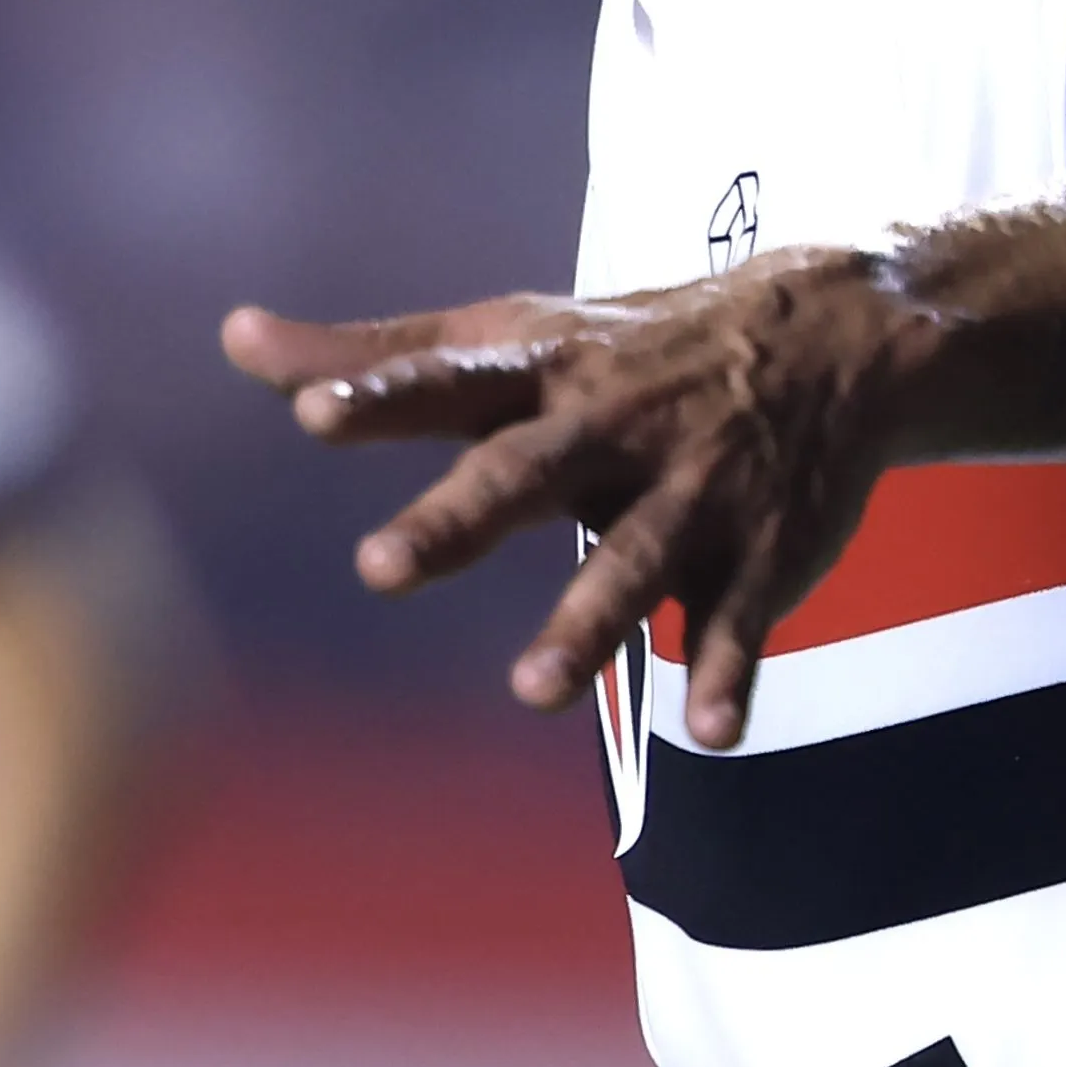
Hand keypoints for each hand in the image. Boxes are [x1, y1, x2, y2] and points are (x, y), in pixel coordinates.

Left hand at [221, 250, 935, 750]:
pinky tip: (710, 732)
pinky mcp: (760, 554)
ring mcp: (691, 492)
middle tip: (379, 568)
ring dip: (588, 626)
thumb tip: (235, 336)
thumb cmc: (623, 348)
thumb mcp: (509, 334)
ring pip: (634, 563)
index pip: (448, 378)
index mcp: (541, 371)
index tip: (310, 409)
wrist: (830, 335)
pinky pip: (745, 621)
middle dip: (458, 520)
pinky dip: (730, 672)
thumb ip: (376, 356)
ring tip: (533, 692)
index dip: (381, 392)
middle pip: (524, 473)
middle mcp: (610, 428)